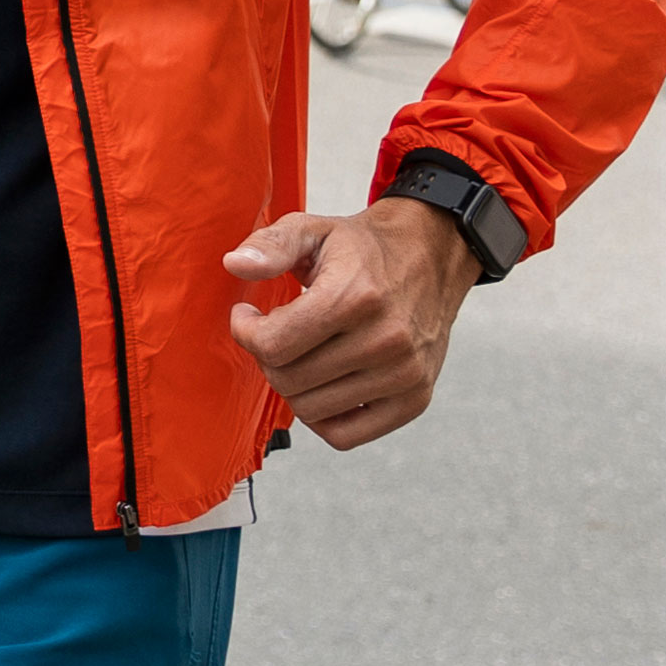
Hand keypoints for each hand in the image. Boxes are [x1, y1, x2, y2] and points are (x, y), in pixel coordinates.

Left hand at [225, 202, 478, 448]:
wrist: (430, 258)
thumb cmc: (364, 250)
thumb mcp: (313, 230)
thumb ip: (271, 245)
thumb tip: (235, 264)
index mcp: (357, 296)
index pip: (274, 344)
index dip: (246, 332)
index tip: (248, 317)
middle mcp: (386, 339)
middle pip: (288, 380)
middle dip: (268, 357)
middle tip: (278, 333)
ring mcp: (405, 374)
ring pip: (311, 411)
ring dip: (293, 385)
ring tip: (303, 353)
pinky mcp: (415, 399)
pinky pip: (345, 436)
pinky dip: (322, 418)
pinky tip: (321, 383)